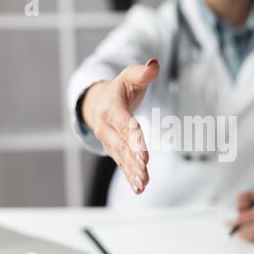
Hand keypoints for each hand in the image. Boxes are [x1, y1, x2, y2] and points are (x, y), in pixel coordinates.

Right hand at [82, 59, 159, 193]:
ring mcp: (109, 141)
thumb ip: (142, 73)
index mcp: (111, 108)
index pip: (124, 124)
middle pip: (121, 145)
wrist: (98, 102)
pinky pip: (121, 165)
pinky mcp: (114, 150)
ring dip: (132, 172)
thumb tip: (155, 64)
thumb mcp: (130, 76)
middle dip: (133, 159)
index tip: (144, 153)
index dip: (134, 138)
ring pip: (121, 158)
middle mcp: (107, 127)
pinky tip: (139, 189)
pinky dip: (130, 177)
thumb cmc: (120, 89)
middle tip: (144, 171)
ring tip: (143, 185)